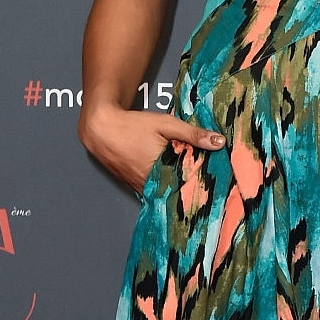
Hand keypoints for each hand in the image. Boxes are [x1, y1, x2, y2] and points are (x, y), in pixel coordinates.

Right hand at [79, 102, 226, 196]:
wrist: (101, 128)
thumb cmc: (133, 124)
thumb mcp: (166, 124)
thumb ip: (192, 134)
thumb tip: (219, 142)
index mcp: (161, 170)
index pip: (188, 185)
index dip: (203, 186)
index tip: (217, 187)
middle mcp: (149, 184)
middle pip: (177, 192)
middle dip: (191, 190)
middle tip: (210, 189)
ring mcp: (139, 187)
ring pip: (164, 194)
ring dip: (177, 191)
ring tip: (195, 190)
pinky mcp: (132, 186)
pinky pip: (153, 192)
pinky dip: (163, 190)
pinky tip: (173, 185)